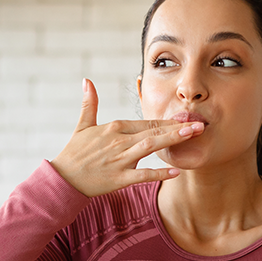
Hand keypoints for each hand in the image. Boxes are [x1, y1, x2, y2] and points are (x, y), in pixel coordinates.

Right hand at [50, 78, 203, 196]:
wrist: (62, 179)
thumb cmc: (74, 154)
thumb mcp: (82, 126)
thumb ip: (89, 104)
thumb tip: (87, 81)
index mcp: (113, 128)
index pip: (146, 122)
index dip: (167, 119)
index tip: (186, 115)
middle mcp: (118, 141)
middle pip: (152, 131)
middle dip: (177, 126)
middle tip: (200, 123)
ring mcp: (119, 160)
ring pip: (150, 147)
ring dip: (172, 140)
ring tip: (193, 136)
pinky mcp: (118, 178)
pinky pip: (142, 175)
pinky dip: (159, 173)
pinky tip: (176, 172)